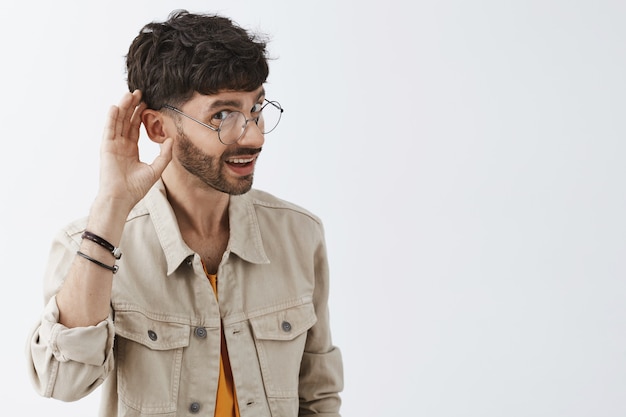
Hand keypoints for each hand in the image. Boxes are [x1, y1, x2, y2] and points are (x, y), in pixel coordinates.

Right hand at [97, 90, 172, 210]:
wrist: (122, 198)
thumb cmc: (136, 188)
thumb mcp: (156, 170)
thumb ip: (164, 155)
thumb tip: (171, 140)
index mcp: (131, 150)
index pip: (135, 128)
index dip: (140, 115)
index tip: (147, 102)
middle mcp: (121, 146)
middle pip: (126, 121)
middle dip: (132, 107)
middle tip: (139, 92)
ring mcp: (113, 145)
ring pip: (118, 122)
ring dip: (123, 108)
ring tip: (129, 94)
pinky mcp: (106, 148)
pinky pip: (109, 130)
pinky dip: (111, 118)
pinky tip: (115, 107)